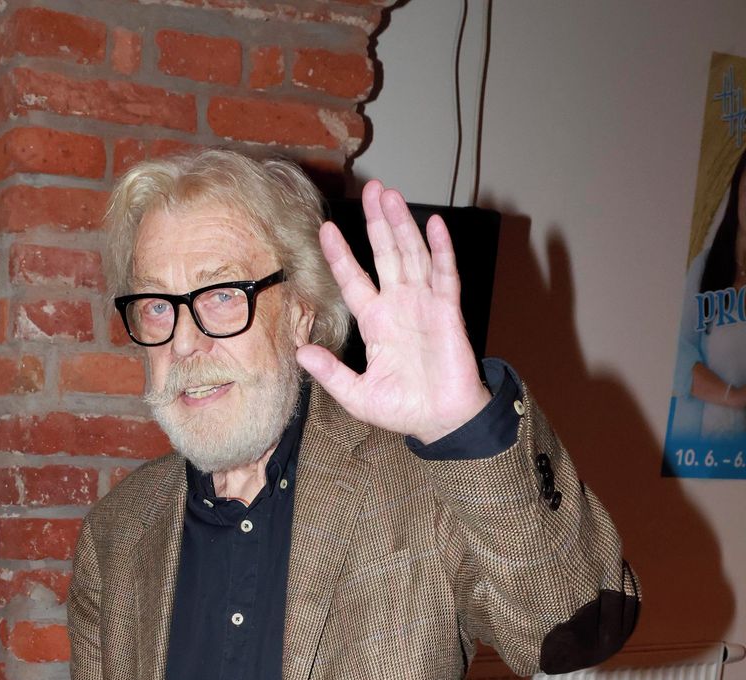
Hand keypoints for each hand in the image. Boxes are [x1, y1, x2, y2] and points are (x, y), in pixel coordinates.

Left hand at [296, 180, 489, 442]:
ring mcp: (424, 304)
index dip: (340, 255)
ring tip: (391, 195)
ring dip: (402, 225)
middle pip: (385, 254)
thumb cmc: (402, 409)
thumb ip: (331, 373)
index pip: (354, 280)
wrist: (440, 422)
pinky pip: (444, 274)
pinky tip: (433, 225)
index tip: (324, 229)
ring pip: (412, 254)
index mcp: (375, 322)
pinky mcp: (448, 311)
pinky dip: (440, 249)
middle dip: (377, 222)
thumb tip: (301, 353)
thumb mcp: (356, 395)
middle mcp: (399, 305)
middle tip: (371, 188)